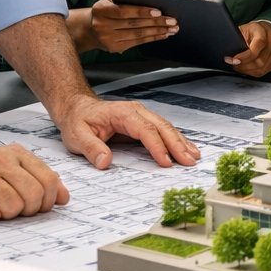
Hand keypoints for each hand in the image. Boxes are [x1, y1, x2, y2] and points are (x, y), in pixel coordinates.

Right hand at [0, 142, 69, 222]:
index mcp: (15, 154)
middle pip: (33, 195)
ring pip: (13, 207)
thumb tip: (63, 198)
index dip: (49, 200)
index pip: (48, 179)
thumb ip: (38, 179)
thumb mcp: (9, 166)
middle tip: (18, 211)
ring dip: (7, 215)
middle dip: (30, 210)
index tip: (41, 207)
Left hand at [52, 94, 199, 169]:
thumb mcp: (77, 135)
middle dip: (177, 144)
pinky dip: (176, 140)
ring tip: (194, 156)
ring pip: (167, 128)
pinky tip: (186, 149)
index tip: (166, 162)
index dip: (157, 146)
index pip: (145, 130)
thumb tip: (105, 161)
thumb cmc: (78, 121)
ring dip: (181, 142)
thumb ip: (91, 148)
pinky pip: (163, 130)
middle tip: (189, 161)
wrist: (77, 108)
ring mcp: (142, 116)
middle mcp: (137, 112)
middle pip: (162, 127)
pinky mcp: (144, 123)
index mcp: (123, 113)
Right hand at [86, 0, 176, 53]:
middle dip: (156, 22)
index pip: (123, 11)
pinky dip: (152, 38)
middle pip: (133, 24)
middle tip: (172, 20)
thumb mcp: (110, 0)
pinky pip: (137, 43)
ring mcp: (108, 39)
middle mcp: (102, 25)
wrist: (90, 29)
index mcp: (100, 10)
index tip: (158, 11)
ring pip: (137, 35)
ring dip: (157, 32)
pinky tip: (163, 34)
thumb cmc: (107, 10)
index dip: (141, 12)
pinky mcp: (115, 48)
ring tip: (172, 28)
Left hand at [227, 21, 270, 77]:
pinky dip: (253, 72)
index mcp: (262, 30)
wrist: (267, 30)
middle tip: (233, 64)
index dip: (245, 56)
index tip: (234, 60)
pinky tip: (247, 69)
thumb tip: (229, 53)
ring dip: (247, 70)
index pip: (258, 44)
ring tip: (239, 67)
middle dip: (243, 65)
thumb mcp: (242, 30)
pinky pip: (265, 71)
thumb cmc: (252, 31)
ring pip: (262, 68)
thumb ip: (237, 40)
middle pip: (260, 60)